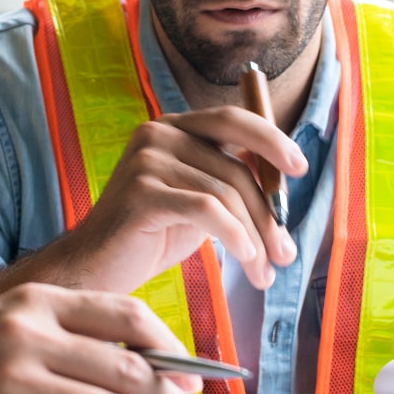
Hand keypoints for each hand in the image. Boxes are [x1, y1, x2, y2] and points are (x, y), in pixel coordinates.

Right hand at [49, 108, 304, 294]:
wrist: (94, 268)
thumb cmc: (147, 237)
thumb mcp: (195, 201)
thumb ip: (228, 182)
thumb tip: (283, 184)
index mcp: (172, 128)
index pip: (232, 119)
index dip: (272, 139)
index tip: (299, 168)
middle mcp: (158, 133)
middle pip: (236, 166)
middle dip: (268, 215)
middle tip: (285, 254)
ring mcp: (147, 160)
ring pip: (227, 195)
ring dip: (255, 239)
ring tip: (262, 273)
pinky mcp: (142, 192)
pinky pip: (208, 211)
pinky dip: (236, 238)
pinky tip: (246, 262)